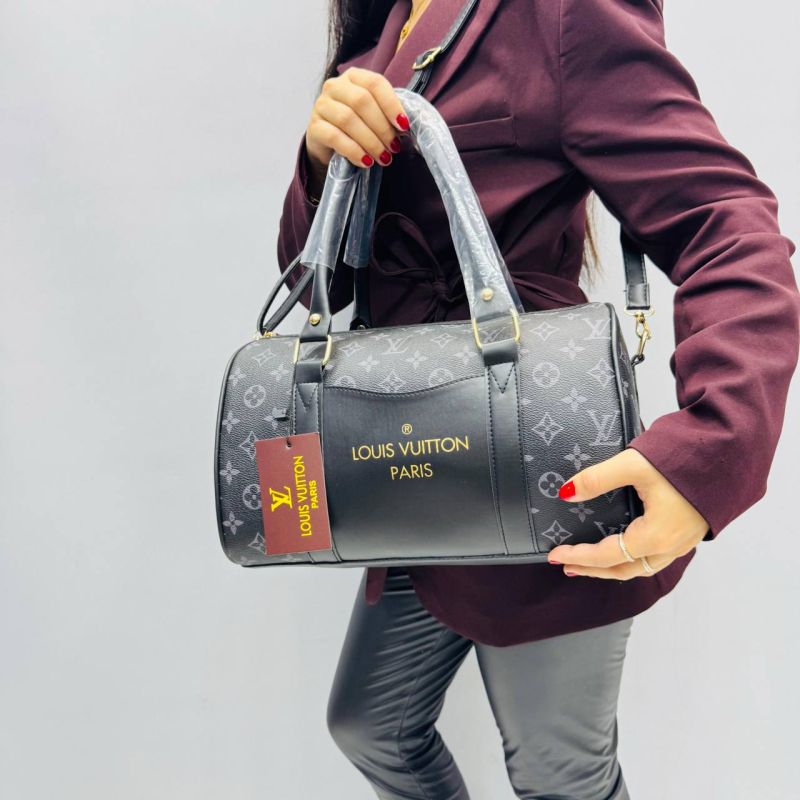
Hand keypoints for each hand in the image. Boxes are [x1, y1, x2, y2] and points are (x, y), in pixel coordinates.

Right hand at [304, 67, 409, 186]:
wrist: (328, 144)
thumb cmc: (356, 127)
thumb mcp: (372, 115)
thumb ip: (386, 114)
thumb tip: (404, 127)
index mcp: (354, 77)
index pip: (375, 83)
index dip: (391, 104)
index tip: (404, 126)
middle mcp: (335, 86)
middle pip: (362, 101)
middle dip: (382, 127)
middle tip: (394, 147)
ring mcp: (321, 105)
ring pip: (348, 119)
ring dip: (370, 141)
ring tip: (383, 157)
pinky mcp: (314, 127)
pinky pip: (334, 137)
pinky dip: (354, 151)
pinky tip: (365, 162)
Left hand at [547, 448, 709, 578]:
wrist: (728, 452)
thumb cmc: (684, 459)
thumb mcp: (633, 465)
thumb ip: (597, 479)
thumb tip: (567, 493)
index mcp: (655, 536)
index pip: (607, 556)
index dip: (579, 556)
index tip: (556, 554)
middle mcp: (670, 547)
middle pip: (624, 569)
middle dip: (593, 570)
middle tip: (567, 564)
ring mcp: (682, 543)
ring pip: (642, 567)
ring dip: (613, 567)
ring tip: (590, 563)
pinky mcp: (689, 533)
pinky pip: (656, 557)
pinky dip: (633, 558)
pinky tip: (624, 549)